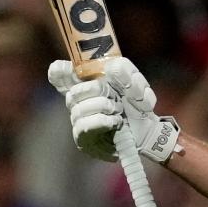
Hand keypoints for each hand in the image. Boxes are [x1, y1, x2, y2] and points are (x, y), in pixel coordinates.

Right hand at [48, 58, 180, 163]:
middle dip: (97, 90)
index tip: (62, 67)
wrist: (147, 134)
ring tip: (119, 112)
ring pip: (79, 108)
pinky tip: (115, 122)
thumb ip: (126, 73)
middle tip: (115, 97)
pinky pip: (84, 125)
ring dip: (103, 107)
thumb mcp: (137, 86)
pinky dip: (102, 121)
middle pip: (74, 91)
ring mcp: (79, 120)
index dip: (60, 72)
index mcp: (87, 84)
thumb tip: (110, 67)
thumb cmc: (137, 107)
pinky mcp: (83, 139)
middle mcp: (79, 101)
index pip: (63, 76)